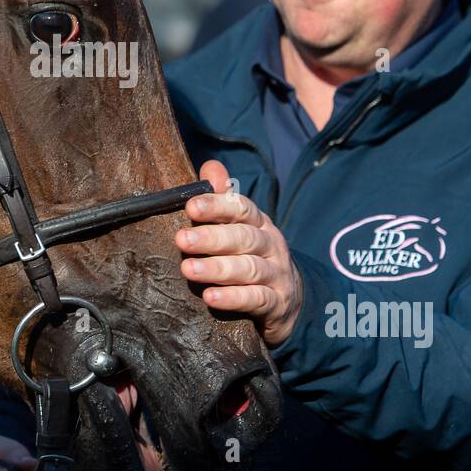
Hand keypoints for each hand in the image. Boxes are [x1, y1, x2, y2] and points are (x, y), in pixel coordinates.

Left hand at [176, 160, 301, 346]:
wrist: (289, 299)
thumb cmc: (252, 256)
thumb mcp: (242, 227)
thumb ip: (224, 199)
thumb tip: (210, 167)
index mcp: (258, 223)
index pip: (241, 208)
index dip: (217, 206)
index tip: (191, 206)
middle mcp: (271, 245)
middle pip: (243, 238)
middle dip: (211, 238)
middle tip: (181, 240)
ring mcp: (276, 274)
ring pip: (249, 268)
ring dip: (217, 268)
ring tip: (188, 269)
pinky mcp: (277, 303)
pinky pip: (256, 299)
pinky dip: (234, 298)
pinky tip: (211, 297)